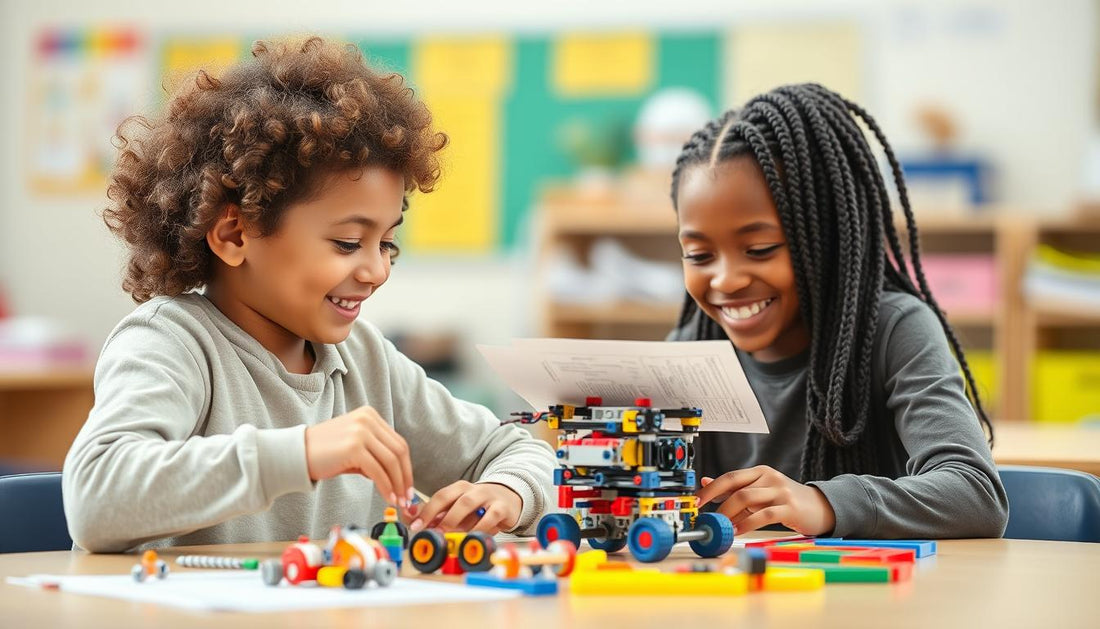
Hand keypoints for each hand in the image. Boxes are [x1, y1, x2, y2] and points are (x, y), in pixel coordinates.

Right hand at [304, 405, 413, 507]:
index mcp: (370, 415)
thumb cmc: (324, 454)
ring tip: (398, 501)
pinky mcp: (353, 447)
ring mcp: (361, 431)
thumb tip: (398, 477)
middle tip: (407, 497)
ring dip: (397, 485)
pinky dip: (385, 487)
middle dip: (405, 477)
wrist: (295, 454)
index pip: (398, 443)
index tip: (408, 486)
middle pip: (399, 451)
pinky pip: (377, 471)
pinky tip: (387, 498)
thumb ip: (375, 455)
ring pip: (391, 461)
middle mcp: (367, 419)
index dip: (406, 467)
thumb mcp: (354, 447)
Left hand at [408, 481, 521, 534]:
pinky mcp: (502, 508)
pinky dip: (479, 528)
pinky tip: (472, 538)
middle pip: (453, 498)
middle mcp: (472, 489)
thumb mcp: (458, 509)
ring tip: (449, 536)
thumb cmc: (479, 507)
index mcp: (459, 488)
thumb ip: (436, 514)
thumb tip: (410, 517)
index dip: (426, 511)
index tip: (415, 526)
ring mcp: (488, 497)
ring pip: (469, 504)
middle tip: (432, 533)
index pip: (440, 496)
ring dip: (457, 521)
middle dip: (440, 516)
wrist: (510, 499)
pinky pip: (490, 517)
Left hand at [696, 465, 835, 535]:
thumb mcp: (760, 491)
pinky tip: (739, 532)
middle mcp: (769, 478)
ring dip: (730, 515)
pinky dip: (748, 524)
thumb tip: (706, 483)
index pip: (729, 477)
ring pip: (747, 499)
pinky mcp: (790, 507)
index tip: (695, 502)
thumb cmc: (786, 501)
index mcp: (759, 472)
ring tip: (722, 528)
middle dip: (717, 506)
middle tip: (708, 521)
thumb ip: (735, 489)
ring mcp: (780, 491)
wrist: (821, 507)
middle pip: (736, 488)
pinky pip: (764, 514)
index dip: (710, 489)